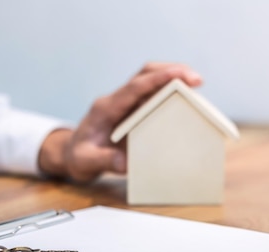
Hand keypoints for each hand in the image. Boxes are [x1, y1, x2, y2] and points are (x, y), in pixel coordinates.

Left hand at [38, 62, 202, 182]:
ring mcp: (126, 104)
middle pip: (145, 74)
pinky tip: (188, 101)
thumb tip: (126, 163)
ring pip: (152, 81)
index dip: (157, 79)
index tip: (180, 75)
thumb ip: (103, 161)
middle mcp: (117, 101)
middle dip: (171, 71)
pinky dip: (172, 94)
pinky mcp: (134, 111)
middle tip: (197, 80)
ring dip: (174, 79)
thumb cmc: (78, 157)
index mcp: (106, 108)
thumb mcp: (86, 162)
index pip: (134, 88)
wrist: (71, 154)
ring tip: (197, 86)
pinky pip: (154, 96)